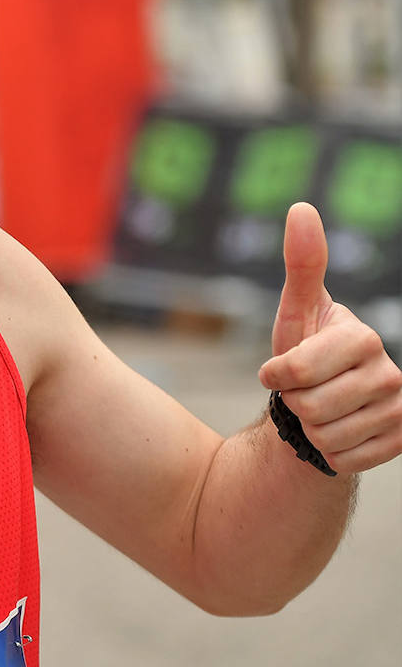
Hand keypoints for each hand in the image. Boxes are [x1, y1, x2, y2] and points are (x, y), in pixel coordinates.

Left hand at [258, 203, 401, 473]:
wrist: (323, 403)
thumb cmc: (305, 351)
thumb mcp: (297, 311)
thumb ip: (302, 264)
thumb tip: (301, 207)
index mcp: (362, 339)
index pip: (296, 371)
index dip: (276, 376)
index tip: (277, 372)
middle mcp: (391, 373)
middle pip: (308, 407)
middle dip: (293, 403)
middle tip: (303, 392)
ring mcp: (399, 411)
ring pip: (324, 436)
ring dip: (309, 429)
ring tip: (320, 411)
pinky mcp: (400, 443)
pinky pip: (341, 459)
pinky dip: (328, 451)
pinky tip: (338, 432)